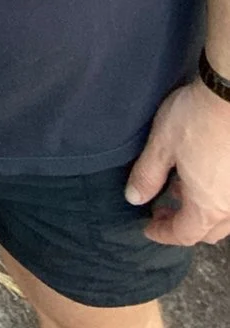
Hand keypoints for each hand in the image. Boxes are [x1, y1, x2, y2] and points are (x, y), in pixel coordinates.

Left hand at [126, 78, 229, 243]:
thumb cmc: (196, 119)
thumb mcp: (162, 145)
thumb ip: (147, 175)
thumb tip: (134, 199)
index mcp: (208, 206)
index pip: (185, 234)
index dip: (163, 234)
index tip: (148, 227)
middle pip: (208, 230)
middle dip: (184, 225)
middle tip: (161, 209)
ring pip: (224, 216)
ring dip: (202, 210)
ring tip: (180, 187)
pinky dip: (216, 196)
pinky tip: (203, 174)